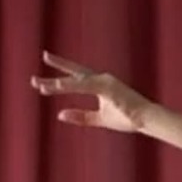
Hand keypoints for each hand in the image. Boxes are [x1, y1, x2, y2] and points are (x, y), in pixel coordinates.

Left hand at [33, 52, 154, 132]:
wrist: (147, 120)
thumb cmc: (127, 118)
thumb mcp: (99, 119)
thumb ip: (80, 116)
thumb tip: (59, 114)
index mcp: (98, 85)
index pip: (75, 74)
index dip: (60, 68)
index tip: (44, 62)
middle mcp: (100, 79)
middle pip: (73, 74)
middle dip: (55, 72)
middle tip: (34, 76)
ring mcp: (105, 82)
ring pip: (77, 81)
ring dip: (59, 84)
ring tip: (41, 86)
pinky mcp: (109, 88)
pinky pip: (87, 86)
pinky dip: (72, 85)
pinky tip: (59, 86)